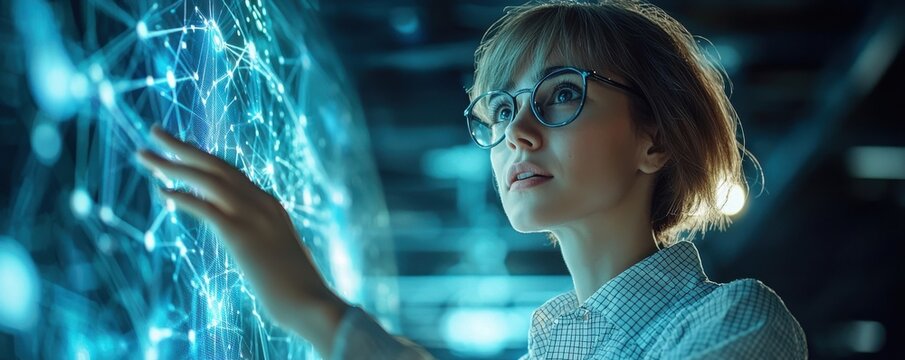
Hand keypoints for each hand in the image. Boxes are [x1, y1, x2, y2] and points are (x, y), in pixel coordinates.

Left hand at [135, 124, 347, 357]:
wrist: (312, 304)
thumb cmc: (297, 291)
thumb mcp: (279, 256)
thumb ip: (265, 244)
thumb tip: (255, 251)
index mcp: (270, 206)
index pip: (231, 173)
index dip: (201, 160)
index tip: (179, 152)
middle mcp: (262, 203)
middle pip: (216, 165)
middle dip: (182, 147)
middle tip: (155, 131)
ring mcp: (253, 217)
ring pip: (206, 179)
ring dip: (171, 164)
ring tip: (144, 156)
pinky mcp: (241, 236)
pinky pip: (205, 207)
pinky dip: (181, 197)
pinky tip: (161, 191)